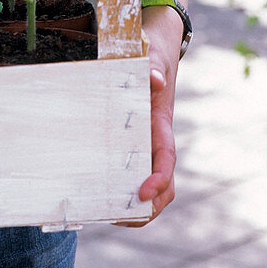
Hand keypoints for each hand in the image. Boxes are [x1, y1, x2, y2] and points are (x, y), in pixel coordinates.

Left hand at [116, 4, 182, 226]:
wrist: (153, 50)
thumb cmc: (151, 55)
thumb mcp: (151, 56)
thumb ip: (152, 66)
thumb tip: (154, 79)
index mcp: (161, 124)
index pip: (166, 158)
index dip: (158, 179)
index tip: (141, 192)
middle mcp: (155, 140)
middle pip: (163, 184)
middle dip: (148, 207)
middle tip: (120, 217)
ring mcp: (145, 144)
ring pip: (148, 183)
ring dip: (135, 205)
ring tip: (108, 216)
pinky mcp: (131, 143)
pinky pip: (131, 171)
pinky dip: (122, 189)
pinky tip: (100, 195)